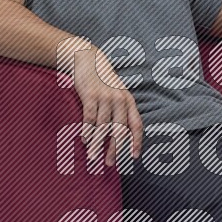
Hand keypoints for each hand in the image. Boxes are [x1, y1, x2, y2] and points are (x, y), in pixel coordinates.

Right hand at [73, 48, 143, 166]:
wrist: (88, 58)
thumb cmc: (102, 80)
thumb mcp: (116, 93)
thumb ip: (120, 111)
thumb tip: (118, 136)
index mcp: (128, 101)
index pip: (136, 125)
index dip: (136, 142)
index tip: (134, 157)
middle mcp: (119, 100)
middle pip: (119, 129)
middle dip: (115, 149)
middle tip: (110, 163)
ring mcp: (105, 97)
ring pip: (103, 126)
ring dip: (97, 143)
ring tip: (93, 156)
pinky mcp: (90, 95)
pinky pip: (89, 117)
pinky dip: (87, 131)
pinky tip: (85, 140)